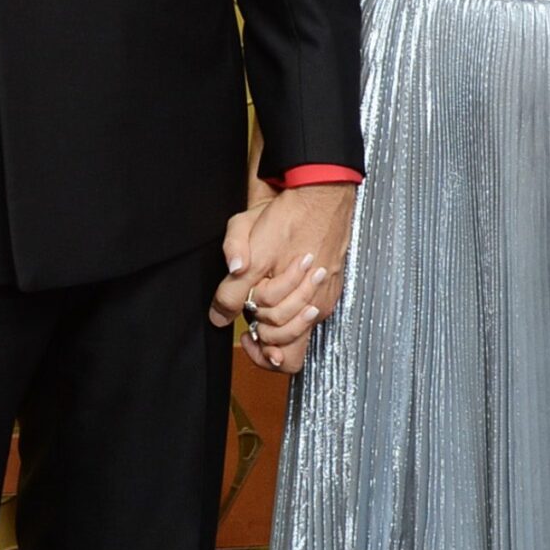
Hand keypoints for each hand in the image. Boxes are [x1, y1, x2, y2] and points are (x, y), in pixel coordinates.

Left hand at [210, 183, 354, 372]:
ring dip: (280, 321)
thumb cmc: (286, 216)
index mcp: (295, 302)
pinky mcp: (331, 286)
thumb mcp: (246, 246)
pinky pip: (310, 310)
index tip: (246, 335)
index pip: (282, 356)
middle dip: (266, 333)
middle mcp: (315, 306)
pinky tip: (282, 289)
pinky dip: (294, 307)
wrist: (320, 193)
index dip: (259, 351)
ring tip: (264, 300)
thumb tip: (219, 317)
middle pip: (289, 345)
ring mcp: (325, 297)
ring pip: (300, 328)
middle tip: (250, 319)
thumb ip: (232, 288)